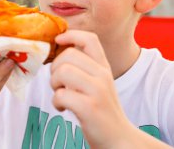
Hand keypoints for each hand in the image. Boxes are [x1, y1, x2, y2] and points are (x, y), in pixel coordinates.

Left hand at [51, 30, 130, 147]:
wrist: (119, 139)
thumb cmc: (102, 110)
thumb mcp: (98, 83)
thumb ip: (84, 68)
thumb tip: (57, 53)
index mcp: (104, 67)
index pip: (90, 39)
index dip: (71, 35)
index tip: (58, 40)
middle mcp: (102, 75)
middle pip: (68, 55)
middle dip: (55, 68)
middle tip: (58, 83)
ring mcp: (97, 91)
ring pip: (63, 72)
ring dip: (54, 84)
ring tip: (60, 94)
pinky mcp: (89, 108)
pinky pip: (61, 95)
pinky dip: (56, 102)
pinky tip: (62, 108)